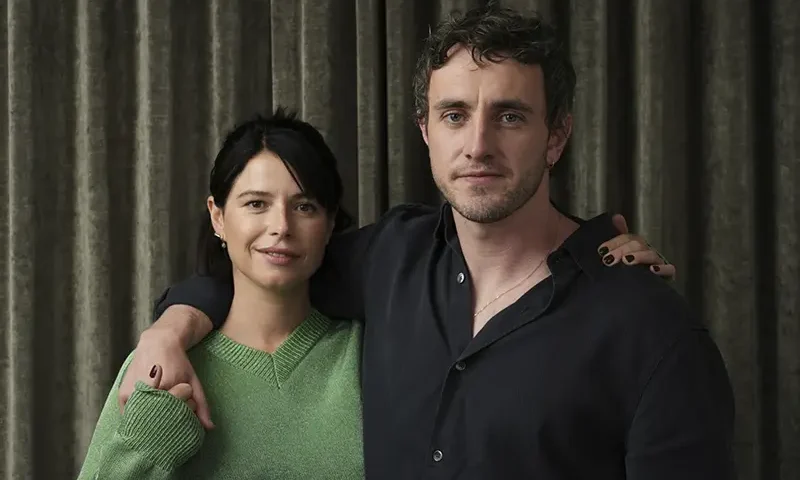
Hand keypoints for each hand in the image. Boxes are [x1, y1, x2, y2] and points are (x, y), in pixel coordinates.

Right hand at [118, 306, 213, 428]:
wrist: (157, 343)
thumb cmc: (177, 363)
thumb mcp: (192, 380)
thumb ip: (201, 404)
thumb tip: (209, 427)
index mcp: (166, 386)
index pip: (176, 416)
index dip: (182, 417)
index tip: (185, 414)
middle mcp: (146, 391)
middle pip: (158, 421)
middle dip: (167, 422)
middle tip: (170, 419)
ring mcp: (132, 394)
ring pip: (142, 422)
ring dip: (150, 423)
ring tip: (158, 415)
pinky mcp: (122, 395)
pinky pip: (129, 417)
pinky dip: (137, 420)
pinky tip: (145, 416)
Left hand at [597, 214, 675, 278]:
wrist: (637, 297)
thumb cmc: (627, 274)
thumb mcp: (618, 256)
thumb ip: (617, 238)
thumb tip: (616, 217)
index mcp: (636, 247)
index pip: (627, 237)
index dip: (615, 242)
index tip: (602, 250)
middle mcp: (647, 253)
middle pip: (638, 244)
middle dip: (622, 249)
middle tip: (609, 259)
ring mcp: (658, 263)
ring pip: (651, 254)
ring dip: (638, 256)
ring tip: (627, 261)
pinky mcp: (667, 276)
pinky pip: (669, 269)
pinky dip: (662, 269)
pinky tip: (652, 270)